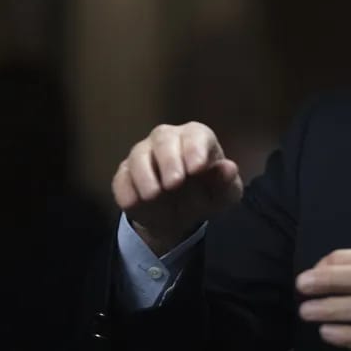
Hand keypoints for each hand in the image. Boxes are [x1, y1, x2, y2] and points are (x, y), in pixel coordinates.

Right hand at [112, 122, 242, 254]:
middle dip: (169, 160)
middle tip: (175, 183)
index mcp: (196, 138)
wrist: (179, 215)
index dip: (195, 149)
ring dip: (145, 174)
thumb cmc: (206, 194)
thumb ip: (227, 181)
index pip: (196, 134)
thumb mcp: (224, 194)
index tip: (198, 168)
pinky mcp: (125, 174)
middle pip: (164, 138)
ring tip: (154, 195)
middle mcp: (168, 139)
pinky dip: (126, 190)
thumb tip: (229, 168)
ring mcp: (144, 154)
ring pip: (139, 154)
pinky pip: (121, 177)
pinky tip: (135, 203)